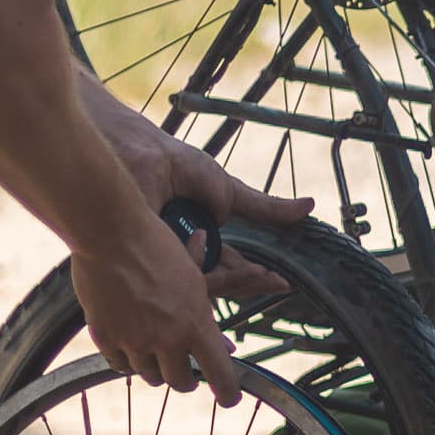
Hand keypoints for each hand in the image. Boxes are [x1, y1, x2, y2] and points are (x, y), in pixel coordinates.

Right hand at [71, 211, 246, 403]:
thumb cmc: (157, 248)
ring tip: (160, 358)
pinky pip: (120, 366)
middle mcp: (166, 339)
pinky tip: (132, 352)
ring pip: (150, 376)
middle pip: (180, 381)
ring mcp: (134, 341)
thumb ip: (203, 317)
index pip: (218, 372)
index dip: (227, 391)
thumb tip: (224, 347)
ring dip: (157, 370)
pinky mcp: (105, 338)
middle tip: (189, 376)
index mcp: (196, 323)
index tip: (229, 399)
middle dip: (187, 380)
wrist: (110, 234)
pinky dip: (129, 362)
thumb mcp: (194, 281)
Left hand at [84, 87, 314, 299]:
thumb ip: (260, 204)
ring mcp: (163, 259)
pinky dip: (201, 272)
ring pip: (201, 284)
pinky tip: (216, 260)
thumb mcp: (222, 187)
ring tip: (262, 275)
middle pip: (220, 281)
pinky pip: (179, 274)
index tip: (283, 282)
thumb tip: (303, 209)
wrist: (131, 150)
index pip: (230, 269)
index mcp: (196, 241)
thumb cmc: (168, 162)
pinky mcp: (148, 258)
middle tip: (279, 283)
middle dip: (250, 284)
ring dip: (234, 281)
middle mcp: (179, 255)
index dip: (256, 278)